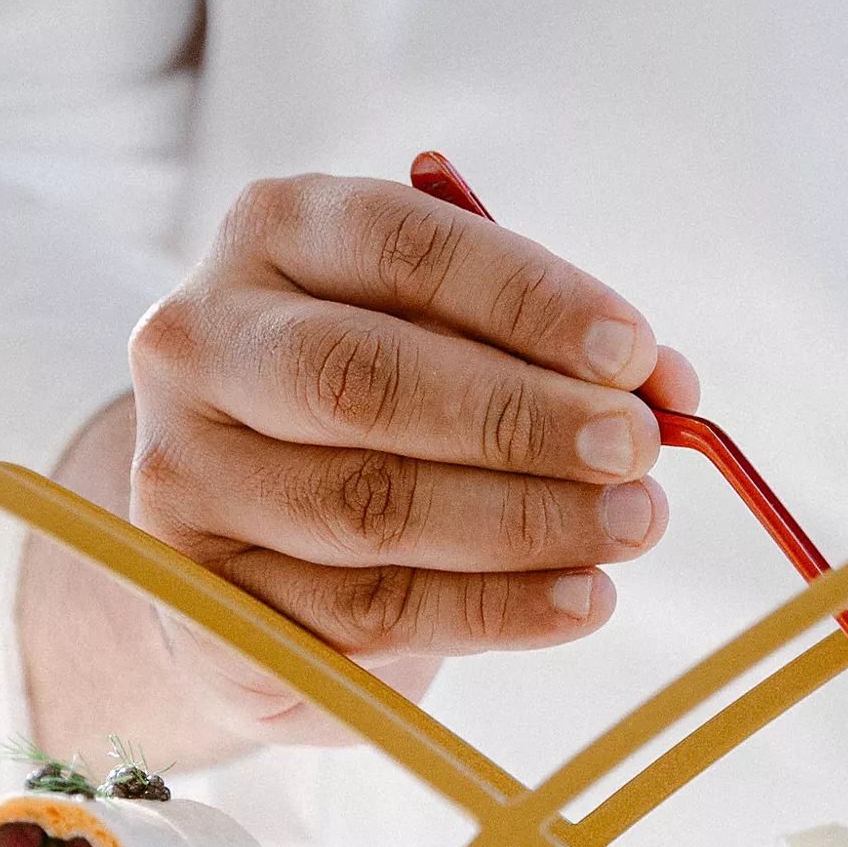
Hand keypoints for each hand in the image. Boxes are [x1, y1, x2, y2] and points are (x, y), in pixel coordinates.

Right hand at [17, 172, 697, 768]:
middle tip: (634, 453)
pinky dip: (491, 611)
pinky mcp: (202, 598)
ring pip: (368, 507)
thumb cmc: (373, 413)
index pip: (400, 245)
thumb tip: (664, 386)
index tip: (634, 353)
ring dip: (523, 523)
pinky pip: (366, 612)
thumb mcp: (448, 342)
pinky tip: (580, 600)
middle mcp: (199, 341)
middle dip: (520, 420)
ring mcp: (184, 474)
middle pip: (366, 381)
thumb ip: (540, 349)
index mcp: (271, 234)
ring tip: (631, 528)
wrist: (241, 548)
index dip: (525, 299)